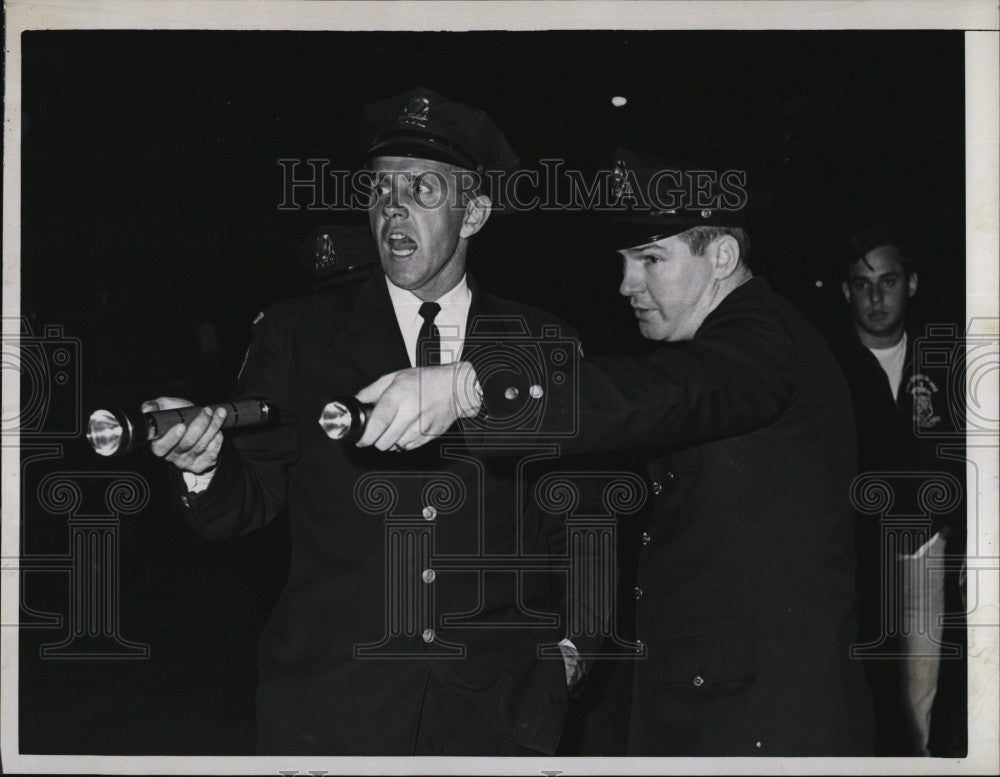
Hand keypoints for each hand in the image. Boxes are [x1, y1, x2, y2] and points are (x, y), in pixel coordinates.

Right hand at [142, 396, 224, 474]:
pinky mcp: (200, 465)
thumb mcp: (166, 407)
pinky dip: (218, 438)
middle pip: (187, 444)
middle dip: (199, 425)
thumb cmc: (178, 416)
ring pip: (201, 446)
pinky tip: (218, 428)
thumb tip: (147, 409)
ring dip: (212, 427)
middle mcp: (171, 456)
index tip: (181, 425)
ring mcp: (186, 462)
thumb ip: (155, 406)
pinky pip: (212, 452)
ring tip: (218, 413)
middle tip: (206, 411)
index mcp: (158, 444)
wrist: (197, 426)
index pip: (161, 446)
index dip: (171, 438)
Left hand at [354, 362, 480, 450]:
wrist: (454, 388)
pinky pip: (408, 447)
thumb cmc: (424, 381)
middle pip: (385, 440)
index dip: (366, 435)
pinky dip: (402, 443)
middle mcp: (410, 411)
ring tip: (393, 428)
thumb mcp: (395, 377)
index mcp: (398, 394)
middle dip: (375, 441)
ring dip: (389, 442)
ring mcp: (422, 425)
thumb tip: (356, 402)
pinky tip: (405, 430)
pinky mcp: (430, 435)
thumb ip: (372, 391)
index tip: (360, 440)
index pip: (378, 422)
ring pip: (396, 446)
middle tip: (375, 434)